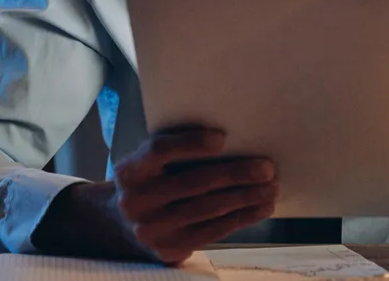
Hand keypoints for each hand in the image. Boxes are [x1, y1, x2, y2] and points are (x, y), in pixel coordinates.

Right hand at [33, 127, 277, 264]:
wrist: (117, 225)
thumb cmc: (147, 182)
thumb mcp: (147, 162)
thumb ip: (175, 150)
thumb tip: (230, 140)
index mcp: (130, 170)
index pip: (159, 150)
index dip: (191, 143)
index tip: (222, 138)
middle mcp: (136, 201)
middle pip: (192, 183)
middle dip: (235, 174)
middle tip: (267, 168)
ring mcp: (152, 230)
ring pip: (207, 210)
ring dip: (245, 198)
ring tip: (271, 188)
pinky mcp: (168, 251)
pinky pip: (211, 233)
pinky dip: (240, 219)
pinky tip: (260, 208)